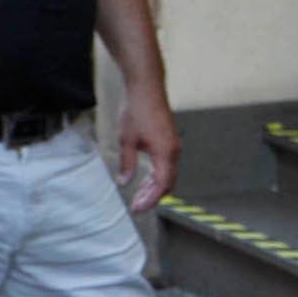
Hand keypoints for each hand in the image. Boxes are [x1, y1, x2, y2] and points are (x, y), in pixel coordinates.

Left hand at [110, 91, 180, 208]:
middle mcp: (174, 151)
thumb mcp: (126, 140)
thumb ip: (127, 164)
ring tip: (138, 193)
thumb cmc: (137, 111)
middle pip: (168, 182)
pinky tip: (145, 177)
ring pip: (168, 174)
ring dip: (155, 186)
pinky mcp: (170, 140)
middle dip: (153, 196)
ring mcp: (173, 145)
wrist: (146, 88)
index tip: (138, 209)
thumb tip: (124, 182)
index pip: (162, 185)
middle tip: (136, 205)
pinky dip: (157, 174)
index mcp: (165, 153)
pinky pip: (168, 164)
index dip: (150, 199)